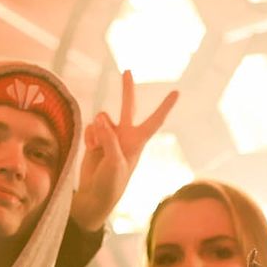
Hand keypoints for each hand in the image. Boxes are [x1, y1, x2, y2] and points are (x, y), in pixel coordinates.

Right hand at [70, 70, 178, 231]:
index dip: (165, 106)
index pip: (155, 120)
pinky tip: (90, 150)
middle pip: (128, 106)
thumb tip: (100, 117)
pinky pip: (90, 127)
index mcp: (137, 142)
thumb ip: (108, 138)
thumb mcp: (115, 163)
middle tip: (128, 70)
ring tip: (98, 149)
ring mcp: (109, 137)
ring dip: (97, 129)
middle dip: (127, 89)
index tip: (177, 92)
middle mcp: (125, 136)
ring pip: (102, 117)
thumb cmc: (111, 183)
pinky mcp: (95, 139)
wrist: (95, 197)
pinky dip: (89, 136)